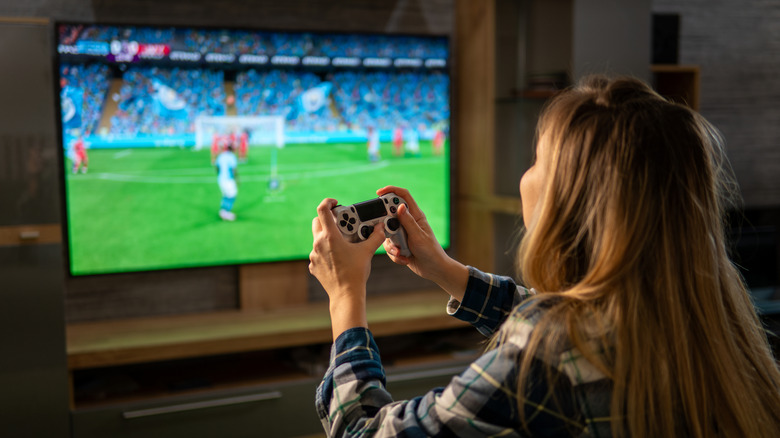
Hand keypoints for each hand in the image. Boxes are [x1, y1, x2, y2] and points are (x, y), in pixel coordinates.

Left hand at [309, 198, 385, 337]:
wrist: (346, 294)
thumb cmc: (356, 272)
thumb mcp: (367, 252)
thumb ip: (376, 236)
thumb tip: (382, 227)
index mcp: (330, 237)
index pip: (322, 210)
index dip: (328, 202)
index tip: (335, 202)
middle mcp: (318, 244)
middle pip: (317, 222)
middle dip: (328, 219)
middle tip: (341, 223)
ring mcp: (314, 255)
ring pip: (317, 239)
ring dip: (328, 236)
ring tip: (343, 243)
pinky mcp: (313, 265)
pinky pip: (318, 253)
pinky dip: (326, 251)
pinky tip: (337, 257)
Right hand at [376, 186, 468, 299]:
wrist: (433, 270)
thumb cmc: (431, 251)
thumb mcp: (418, 236)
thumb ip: (408, 221)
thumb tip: (399, 206)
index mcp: (415, 216)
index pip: (403, 196)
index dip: (391, 191)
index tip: (378, 193)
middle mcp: (408, 222)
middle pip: (389, 215)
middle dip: (386, 226)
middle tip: (390, 235)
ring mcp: (402, 234)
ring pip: (386, 233)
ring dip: (391, 245)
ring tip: (401, 252)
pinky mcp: (399, 244)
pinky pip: (388, 246)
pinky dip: (394, 254)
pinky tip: (404, 258)